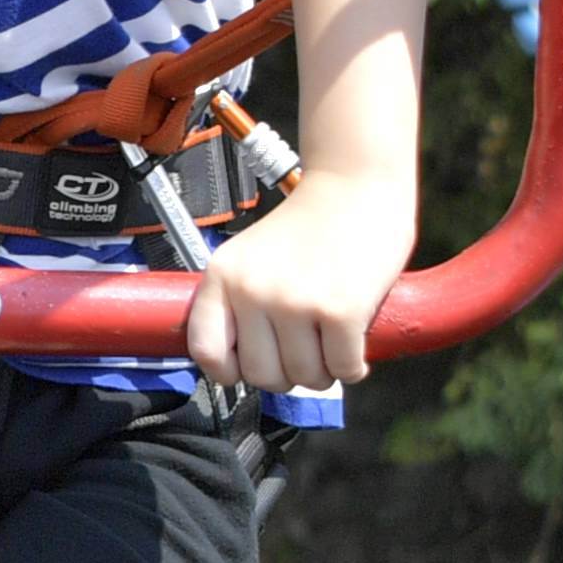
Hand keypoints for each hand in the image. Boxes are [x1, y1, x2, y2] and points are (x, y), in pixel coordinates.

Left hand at [186, 162, 414, 395]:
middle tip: (305, 352)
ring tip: (331, 344)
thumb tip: (235, 368)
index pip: (206, 350)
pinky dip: (353, 367)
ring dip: (324, 371)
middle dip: (287, 374)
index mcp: (223, 275)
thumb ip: (238, 302)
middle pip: (261, 375)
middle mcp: (253, 289)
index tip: (251, 366)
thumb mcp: (250, 256)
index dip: (230, 371)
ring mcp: (296, 302)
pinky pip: (343, 369)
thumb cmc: (309, 225)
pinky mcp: (340, 311)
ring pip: (305, 378)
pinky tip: (355, 344)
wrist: (357, 184)